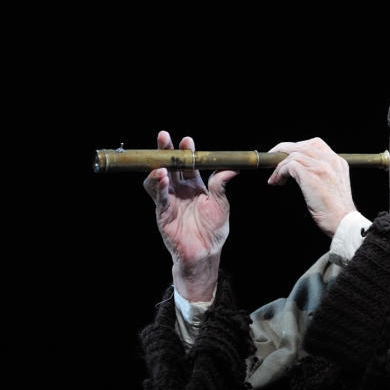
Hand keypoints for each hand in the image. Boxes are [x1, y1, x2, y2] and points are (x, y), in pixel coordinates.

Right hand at [142, 130, 237, 300]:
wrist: (205, 252)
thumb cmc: (214, 230)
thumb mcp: (221, 205)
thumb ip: (220, 186)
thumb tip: (231, 169)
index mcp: (194, 186)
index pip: (188, 164)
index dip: (186, 151)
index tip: (187, 141)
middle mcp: (180, 190)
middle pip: (170, 165)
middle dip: (166, 151)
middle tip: (164, 137)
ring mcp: (169, 200)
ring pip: (158, 179)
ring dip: (158, 167)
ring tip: (162, 162)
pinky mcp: (162, 213)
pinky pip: (158, 197)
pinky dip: (158, 185)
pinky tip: (161, 176)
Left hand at [267, 137, 356, 236]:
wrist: (342, 222)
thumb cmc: (336, 211)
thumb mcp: (333, 186)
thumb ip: (323, 175)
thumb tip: (301, 172)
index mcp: (337, 162)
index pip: (315, 144)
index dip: (298, 147)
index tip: (288, 157)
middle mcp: (330, 160)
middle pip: (301, 145)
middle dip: (283, 150)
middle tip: (272, 160)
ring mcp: (321, 166)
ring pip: (293, 154)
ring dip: (279, 166)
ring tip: (275, 178)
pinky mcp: (311, 175)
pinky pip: (289, 165)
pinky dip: (280, 172)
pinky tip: (278, 182)